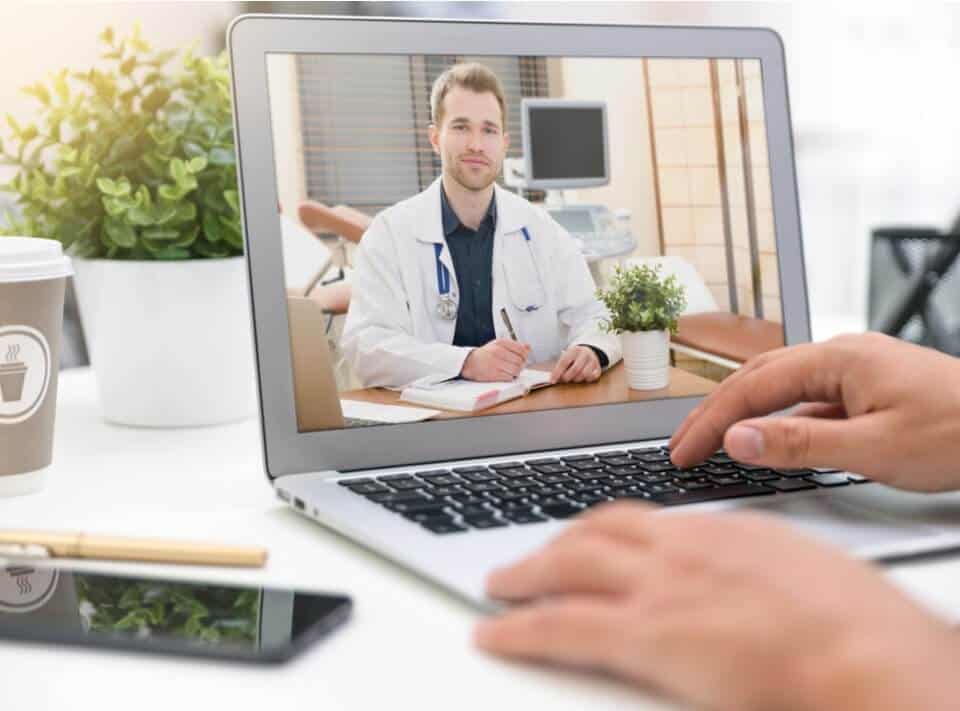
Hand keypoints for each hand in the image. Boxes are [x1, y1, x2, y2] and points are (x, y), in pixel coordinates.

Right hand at [461, 339, 530, 380]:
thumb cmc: (485, 354)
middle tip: (515, 366)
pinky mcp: (493, 374)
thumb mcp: (499, 345)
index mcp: (501, 343)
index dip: (524, 356)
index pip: (522, 350)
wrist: (468, 362)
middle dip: (520, 365)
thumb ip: (514, 346)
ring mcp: (496, 363)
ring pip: (516, 370)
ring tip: (510, 371)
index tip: (521, 358)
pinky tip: (504, 374)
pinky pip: (509, 377)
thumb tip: (528, 347)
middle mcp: (498, 351)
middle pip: (520, 361)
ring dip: (515, 372)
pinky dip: (509, 377)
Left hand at [477, 503, 959, 710]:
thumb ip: (753, 565)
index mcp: (716, 532)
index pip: (639, 519)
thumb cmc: (853, 621)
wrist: (866, 652)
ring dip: (525, 575)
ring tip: (501, 585)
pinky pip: (561, 626)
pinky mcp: (646, 635)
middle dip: (554, 544)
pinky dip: (520, 628)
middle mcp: (678, 549)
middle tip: (528, 558)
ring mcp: (657, 587)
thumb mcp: (800, 568)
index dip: (600, 528)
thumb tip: (741, 578)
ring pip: (567, 566)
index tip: (584, 536)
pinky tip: (497, 633)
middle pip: (593, 532)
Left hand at [550, 345, 601, 383]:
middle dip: (567, 377)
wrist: (590, 351)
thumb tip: (552, 378)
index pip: (564, 362)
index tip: (552, 381)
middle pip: (575, 369)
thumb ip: (560, 365)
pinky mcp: (598, 368)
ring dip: (576, 379)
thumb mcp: (567, 356)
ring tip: (573, 377)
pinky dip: (586, 380)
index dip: (557, 372)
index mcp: (574, 350)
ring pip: (584, 374)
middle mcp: (584, 354)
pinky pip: (592, 377)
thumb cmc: (574, 357)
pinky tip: (582, 377)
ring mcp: (593, 361)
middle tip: (564, 379)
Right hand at [670, 332, 959, 491]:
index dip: (710, 422)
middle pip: (756, 379)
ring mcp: (854, 371)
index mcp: (837, 358)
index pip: (751, 388)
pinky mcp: (867, 390)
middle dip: (715, 413)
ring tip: (711, 442)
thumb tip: (737, 438)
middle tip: (683, 448)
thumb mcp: (876, 448)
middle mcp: (840, 355)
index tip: (681, 453)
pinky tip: (768, 442)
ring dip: (742, 415)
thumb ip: (801, 444)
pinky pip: (808, 402)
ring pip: (780, 387)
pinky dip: (778, 421)